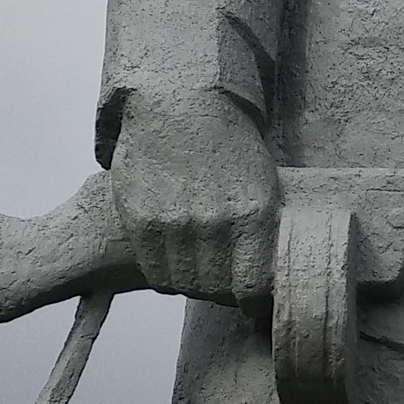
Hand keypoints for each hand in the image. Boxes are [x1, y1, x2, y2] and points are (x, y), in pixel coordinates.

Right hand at [108, 86, 277, 307]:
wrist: (181, 105)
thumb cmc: (227, 146)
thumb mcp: (261, 183)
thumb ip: (260, 231)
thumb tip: (259, 283)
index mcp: (253, 213)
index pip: (253, 288)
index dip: (251, 299)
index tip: (249, 297)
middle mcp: (214, 222)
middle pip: (217, 290)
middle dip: (221, 290)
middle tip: (221, 277)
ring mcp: (175, 222)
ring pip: (185, 285)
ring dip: (192, 282)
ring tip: (196, 264)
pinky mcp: (142, 220)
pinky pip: (157, 273)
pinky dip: (166, 275)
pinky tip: (173, 258)